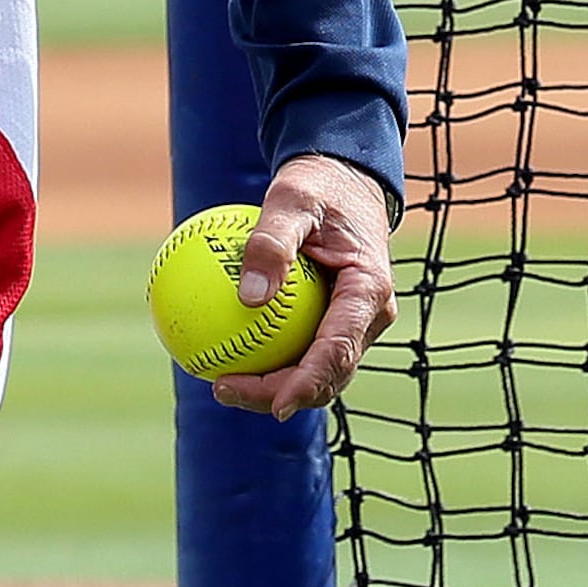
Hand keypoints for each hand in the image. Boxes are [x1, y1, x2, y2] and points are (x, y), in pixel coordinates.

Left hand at [204, 153, 396, 416]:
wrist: (344, 181)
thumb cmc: (317, 187)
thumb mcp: (290, 200)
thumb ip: (271, 242)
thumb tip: (248, 298)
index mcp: (368, 291)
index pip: (338, 351)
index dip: (307, 384)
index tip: (275, 404)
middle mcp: (368, 315)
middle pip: (329, 375)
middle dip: (280, 395)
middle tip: (222, 389)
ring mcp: (354, 321)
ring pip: (319, 371)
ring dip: (274, 386)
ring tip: (219, 384)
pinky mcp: (335, 318)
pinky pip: (304, 348)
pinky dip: (271, 360)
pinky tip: (225, 355)